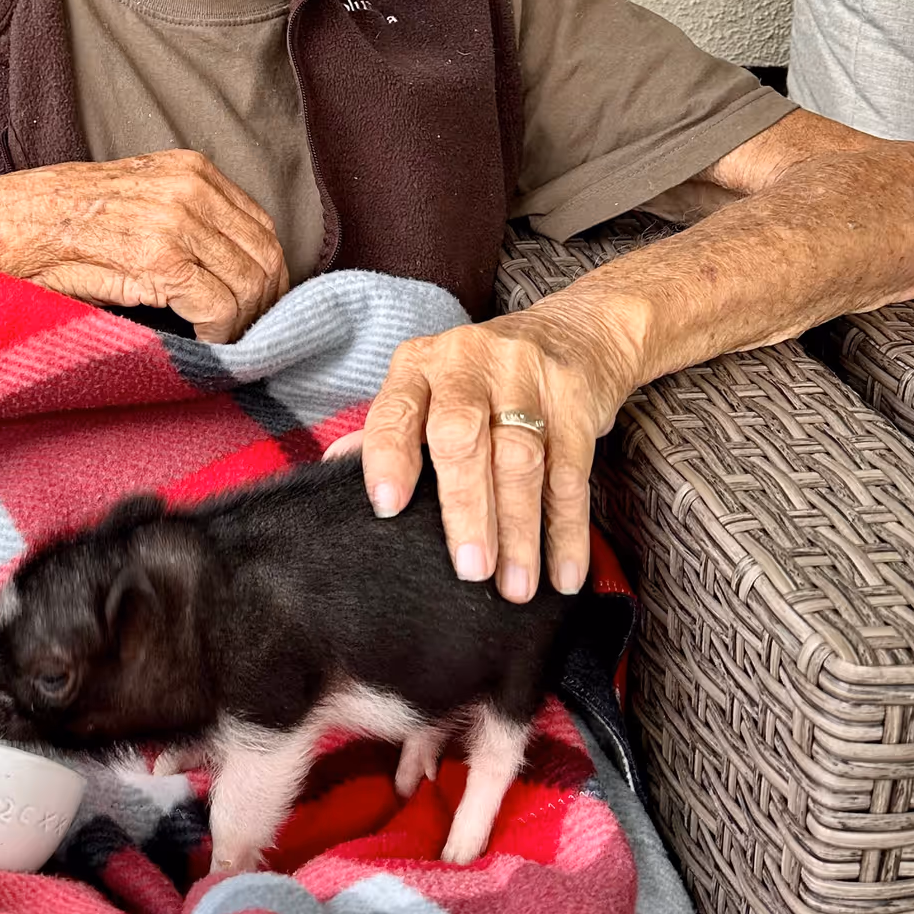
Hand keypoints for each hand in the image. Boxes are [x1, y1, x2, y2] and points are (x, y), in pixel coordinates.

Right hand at [0, 151, 288, 343]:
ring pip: (249, 284)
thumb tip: (235, 272)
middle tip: (242, 338)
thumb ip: (187, 224)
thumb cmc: (62, 228)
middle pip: (265, 257)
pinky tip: (198, 343)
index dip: (266, 279)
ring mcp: (177, 219)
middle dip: (261, 306)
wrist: (5, 226)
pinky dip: (218, 333)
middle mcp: (192, 186)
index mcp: (191, 170)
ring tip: (215, 343)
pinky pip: (219, 305)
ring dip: (240, 324)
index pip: (264, 229)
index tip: (253, 311)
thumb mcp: (137, 205)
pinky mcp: (159, 256)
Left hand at [339, 302, 642, 602]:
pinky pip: (571, 473)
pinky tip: (563, 571)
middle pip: (461, 436)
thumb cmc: (485, 375)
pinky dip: (567, 529)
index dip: (389, 458)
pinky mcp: (576, 399)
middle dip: (465, 507)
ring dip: (519, 531)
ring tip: (514, 586)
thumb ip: (392, 427)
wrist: (580, 328)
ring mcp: (527, 376)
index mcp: (421, 365)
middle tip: (469, 569)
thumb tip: (333, 466)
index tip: (387, 508)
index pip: (396, 412)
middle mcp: (470, 362)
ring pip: (519, 459)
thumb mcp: (431, 387)